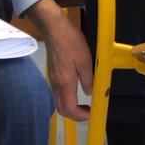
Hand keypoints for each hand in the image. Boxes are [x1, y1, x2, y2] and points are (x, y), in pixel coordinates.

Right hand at [27, 0, 91, 121]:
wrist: (54, 28)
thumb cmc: (71, 42)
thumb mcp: (85, 60)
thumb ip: (88, 79)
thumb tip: (90, 93)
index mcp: (65, 83)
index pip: (69, 109)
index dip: (81, 116)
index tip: (92, 113)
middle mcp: (56, 85)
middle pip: (62, 109)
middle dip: (75, 115)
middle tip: (88, 111)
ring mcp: (53, 79)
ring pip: (59, 102)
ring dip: (71, 107)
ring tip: (85, 104)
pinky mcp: (53, 74)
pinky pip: (59, 93)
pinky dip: (68, 99)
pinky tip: (77, 91)